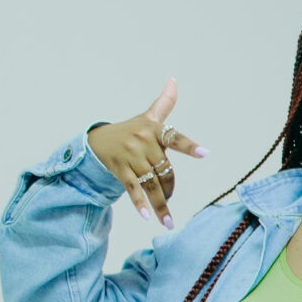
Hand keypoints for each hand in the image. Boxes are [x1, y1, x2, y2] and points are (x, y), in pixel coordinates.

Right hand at [87, 81, 206, 227]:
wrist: (97, 140)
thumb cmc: (130, 129)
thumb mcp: (147, 117)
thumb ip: (164, 103)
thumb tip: (173, 80)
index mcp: (154, 130)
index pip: (175, 137)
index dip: (190, 146)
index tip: (205, 153)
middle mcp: (143, 143)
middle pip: (164, 170)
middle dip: (170, 188)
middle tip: (171, 198)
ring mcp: (131, 158)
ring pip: (151, 183)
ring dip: (161, 204)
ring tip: (169, 222)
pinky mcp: (120, 170)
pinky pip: (132, 188)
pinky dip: (140, 203)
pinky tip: (148, 217)